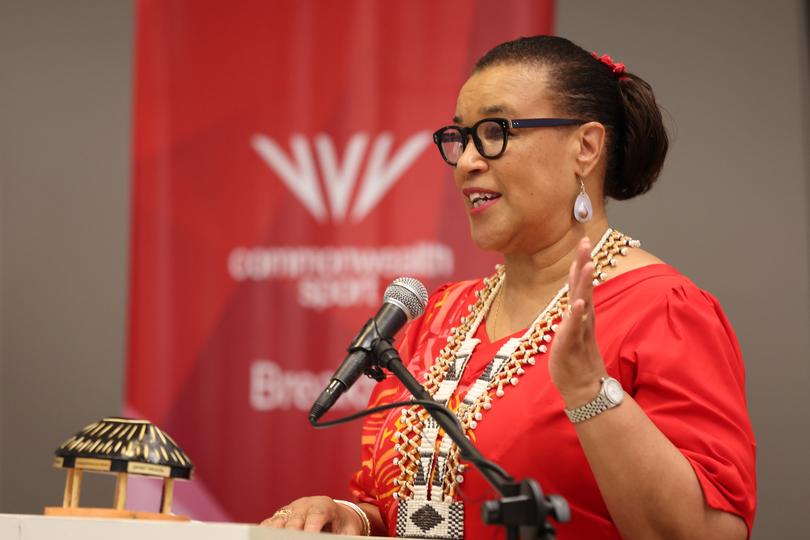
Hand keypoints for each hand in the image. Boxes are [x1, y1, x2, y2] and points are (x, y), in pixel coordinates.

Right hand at [260, 496, 364, 533]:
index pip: (316, 515)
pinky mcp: (282, 515)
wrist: (340, 516)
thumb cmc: (345, 526)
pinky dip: (268, 530)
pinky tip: (265, 537)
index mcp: (325, 505)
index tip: (310, 537)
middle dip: (292, 534)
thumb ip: (344, 538)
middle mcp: (306, 504)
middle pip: (295, 520)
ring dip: (276, 532)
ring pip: (280, 520)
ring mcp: (292, 509)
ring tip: (273, 539)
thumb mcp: (350, 532)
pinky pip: (271, 522)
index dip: (312, 528)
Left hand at [549, 237, 607, 407]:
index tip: (582, 241)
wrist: (583, 387)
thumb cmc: (575, 359)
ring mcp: (578, 330)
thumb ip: (573, 313)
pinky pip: (575, 327)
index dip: (580, 262)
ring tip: (587, 264)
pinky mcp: (571, 344)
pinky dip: (577, 314)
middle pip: (583, 286)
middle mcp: (582, 318)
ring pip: (582, 302)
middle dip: (583, 262)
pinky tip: (579, 303)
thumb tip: (573, 296)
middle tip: (585, 241)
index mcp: (581, 314)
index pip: (580, 283)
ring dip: (584, 283)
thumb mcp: (572, 330)